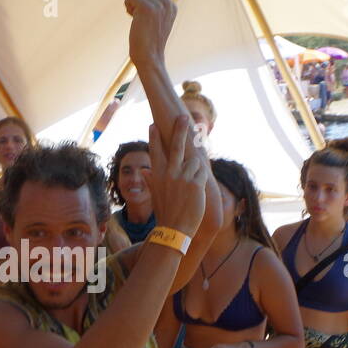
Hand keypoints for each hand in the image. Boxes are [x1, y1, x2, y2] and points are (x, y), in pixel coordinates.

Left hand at [124, 0, 176, 68]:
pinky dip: (128, 5)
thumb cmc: (149, 43)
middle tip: (141, 20)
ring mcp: (159, 4)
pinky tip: (133, 18)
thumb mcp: (158, 21)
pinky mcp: (147, 7)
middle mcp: (168, 3)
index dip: (145, 3)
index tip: (147, 19)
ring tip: (138, 20)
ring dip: (132, 4)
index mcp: (172, 6)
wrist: (149, 58)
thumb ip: (159, 5)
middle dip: (138, 2)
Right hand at [147, 117, 206, 238]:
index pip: (155, 151)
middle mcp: (169, 173)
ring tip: (192, 186)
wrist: (174, 229)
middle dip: (179, 129)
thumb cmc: (165, 213)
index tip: (153, 125)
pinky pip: (203, 172)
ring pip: (195, 162)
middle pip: (176, 146)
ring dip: (197, 170)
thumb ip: (151, 180)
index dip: (154, 138)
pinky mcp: (196, 183)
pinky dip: (202, 178)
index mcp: (157, 175)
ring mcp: (183, 177)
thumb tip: (144, 171)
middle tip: (182, 117)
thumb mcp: (155, 195)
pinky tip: (198, 190)